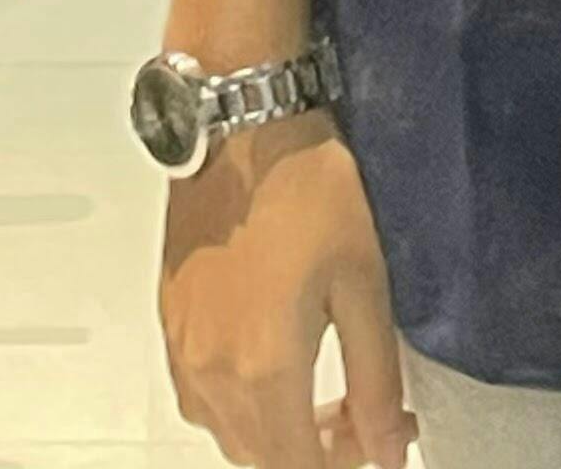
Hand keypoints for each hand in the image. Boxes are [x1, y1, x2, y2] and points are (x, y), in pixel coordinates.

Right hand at [160, 113, 411, 468]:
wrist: (241, 125)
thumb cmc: (308, 191)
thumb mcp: (364, 283)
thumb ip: (376, 382)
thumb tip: (391, 453)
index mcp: (264, 371)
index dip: (348, 464)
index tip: (386, 436)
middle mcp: (211, 376)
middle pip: (263, 461)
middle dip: (319, 454)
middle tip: (365, 417)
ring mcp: (182, 352)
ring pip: (230, 436)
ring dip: (279, 436)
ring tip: (325, 396)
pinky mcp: (169, 324)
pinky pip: (203, 401)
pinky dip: (242, 408)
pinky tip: (275, 367)